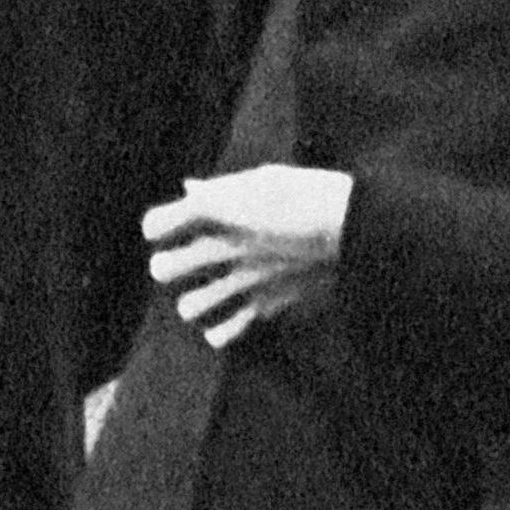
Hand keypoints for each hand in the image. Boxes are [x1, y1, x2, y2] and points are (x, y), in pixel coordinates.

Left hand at [144, 165, 353, 349]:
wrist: (354, 225)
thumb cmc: (311, 192)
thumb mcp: (266, 177)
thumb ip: (223, 188)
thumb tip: (190, 188)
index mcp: (220, 209)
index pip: (155, 224)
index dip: (160, 224)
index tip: (172, 225)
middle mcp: (223, 247)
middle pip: (163, 269)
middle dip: (166, 266)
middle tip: (181, 263)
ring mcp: (243, 280)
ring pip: (188, 306)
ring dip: (193, 300)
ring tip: (206, 294)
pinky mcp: (265, 304)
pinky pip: (224, 332)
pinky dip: (220, 329)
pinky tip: (227, 317)